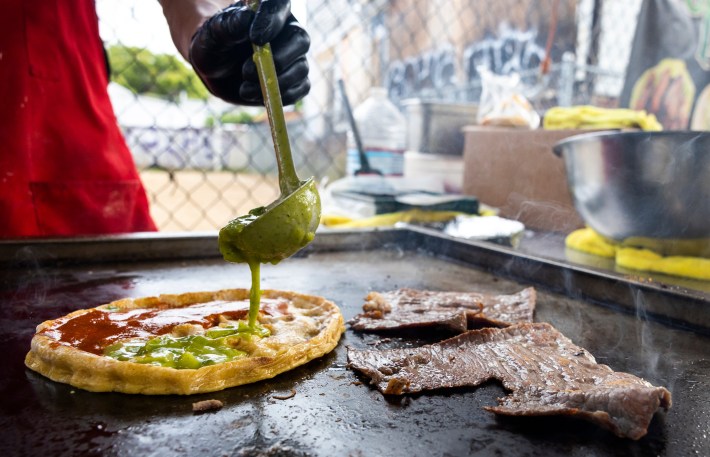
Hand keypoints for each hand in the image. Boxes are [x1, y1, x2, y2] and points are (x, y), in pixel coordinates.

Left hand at [188, 0, 309, 105]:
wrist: (215, 71)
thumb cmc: (214, 45)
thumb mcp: (212, 34)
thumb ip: (228, 26)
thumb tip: (246, 20)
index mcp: (268, 10)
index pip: (279, 5)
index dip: (272, 20)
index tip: (255, 39)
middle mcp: (287, 31)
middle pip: (300, 39)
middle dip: (278, 58)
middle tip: (247, 71)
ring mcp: (294, 57)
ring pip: (301, 67)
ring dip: (275, 82)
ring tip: (244, 88)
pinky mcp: (295, 80)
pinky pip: (301, 89)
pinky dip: (281, 96)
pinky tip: (256, 95)